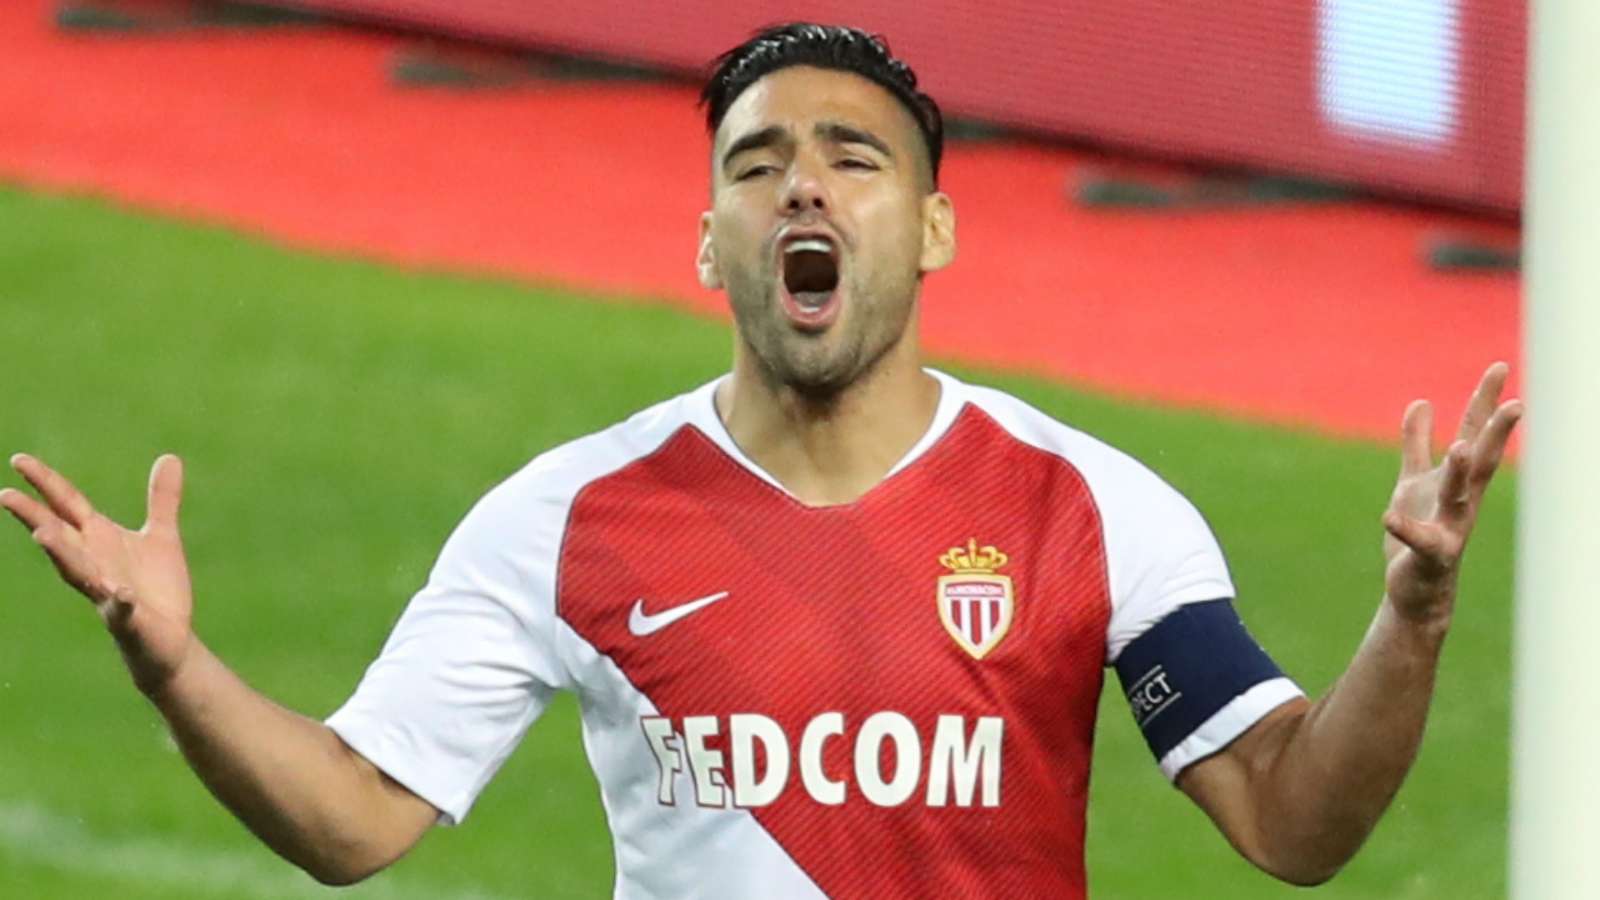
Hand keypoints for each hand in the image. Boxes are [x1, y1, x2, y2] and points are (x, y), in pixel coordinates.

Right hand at [1, 454, 195, 694]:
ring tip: (42, 533)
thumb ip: (162, 499)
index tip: (18, 460)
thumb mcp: (162, 536)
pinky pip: (121, 609)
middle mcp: (94, 564)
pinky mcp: (129, 619)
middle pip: (59, 536)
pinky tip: (121, 593)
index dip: (45, 483)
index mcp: (99, 540)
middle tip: (5, 495)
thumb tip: (170, 456)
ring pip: (78, 572)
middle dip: (34, 517)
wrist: (170, 640)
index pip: (67, 506)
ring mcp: (107, 592)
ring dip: (61, 554)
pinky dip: (120, 601)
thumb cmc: (157, 588)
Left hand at [1381, 363, 1522, 626]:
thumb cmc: (1420, 528)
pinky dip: (1406, 527)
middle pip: (1482, 460)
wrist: (1415, 587)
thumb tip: (1420, 401)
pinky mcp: (1430, 554)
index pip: (1475, 433)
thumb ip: (1416, 442)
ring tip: (1461, 448)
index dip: (1485, 401)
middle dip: (1496, 433)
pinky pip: (1419, 539)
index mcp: (1457, 479)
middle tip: (1516, 404)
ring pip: (1458, 497)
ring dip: (1460, 473)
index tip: (1500, 367)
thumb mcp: (1414, 479)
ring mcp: (1449, 527)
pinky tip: (1389, 515)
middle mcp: (1461, 500)